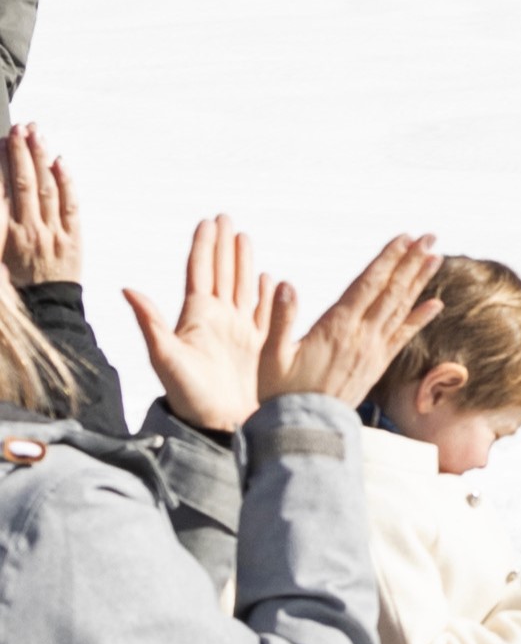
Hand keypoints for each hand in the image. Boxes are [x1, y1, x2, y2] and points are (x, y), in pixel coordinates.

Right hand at [2, 124, 83, 286]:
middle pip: (23, 182)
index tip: (1, 142)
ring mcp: (52, 233)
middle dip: (21, 152)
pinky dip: (66, 181)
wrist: (44, 312)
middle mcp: (27, 230)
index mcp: (3, 236)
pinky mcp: (73, 238)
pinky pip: (70, 204)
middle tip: (20, 128)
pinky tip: (60, 161)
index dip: (1, 164)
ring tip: (37, 134)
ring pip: (47, 188)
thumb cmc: (15, 287)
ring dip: (42, 158)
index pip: (0, 190)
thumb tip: (1, 196)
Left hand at [122, 217, 278, 433]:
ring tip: (244, 237)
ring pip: (242, 285)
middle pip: (222, 272)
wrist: (218, 424)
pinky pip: (264, 310)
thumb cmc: (189, 396)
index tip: (207, 221)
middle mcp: (219, 319)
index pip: (201, 272)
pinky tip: (269, 277)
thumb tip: (127, 289)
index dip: (204, 246)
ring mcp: (240, 331)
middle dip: (224, 244)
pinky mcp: (259, 344)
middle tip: (226, 218)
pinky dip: (267, 291)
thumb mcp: (165, 358)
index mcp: (198, 317)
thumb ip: (151, 323)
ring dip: (243, 261)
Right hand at [261, 235, 443, 408]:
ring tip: (435, 257)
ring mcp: (373, 351)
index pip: (367, 285)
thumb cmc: (279, 393)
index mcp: (336, 328)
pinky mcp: (377, 366)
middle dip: (410, 261)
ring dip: (418, 281)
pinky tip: (435, 303)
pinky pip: (403, 337)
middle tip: (429, 236)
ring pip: (400, 309)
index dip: (386, 260)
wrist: (304, 431)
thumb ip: (279, 319)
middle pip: (391, 291)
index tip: (403, 238)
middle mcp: (361, 337)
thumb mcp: (270, 355)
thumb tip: (284, 283)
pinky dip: (419, 318)